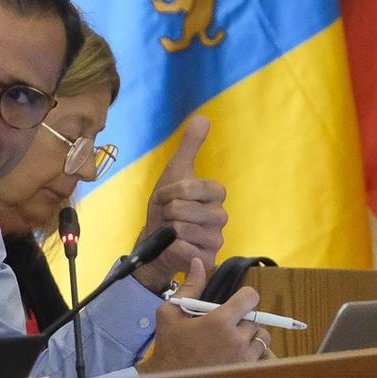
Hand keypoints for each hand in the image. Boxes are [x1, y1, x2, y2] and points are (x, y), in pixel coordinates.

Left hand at [132, 115, 227, 291]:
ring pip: (184, 229)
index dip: (173, 192)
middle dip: (167, 211)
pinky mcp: (208, 260)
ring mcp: (216, 240)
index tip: (166, 197)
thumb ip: (190, 146)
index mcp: (216, 194)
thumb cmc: (166, 208)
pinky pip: (184, 248)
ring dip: (168, 230)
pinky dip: (171, 246)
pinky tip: (173, 247)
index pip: (195, 187)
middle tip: (167, 217)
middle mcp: (221, 216)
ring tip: (170, 232)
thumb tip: (203, 118)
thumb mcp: (175, 173)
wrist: (155, 243)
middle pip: (185, 208)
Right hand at [137, 258, 271, 373]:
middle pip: (255, 319)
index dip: (244, 297)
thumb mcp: (171, 312)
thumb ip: (190, 287)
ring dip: (250, 337)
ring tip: (231, 341)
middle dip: (243, 320)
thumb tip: (198, 262)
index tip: (237, 302)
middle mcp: (236, 339)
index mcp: (220, 321)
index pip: (250, 298)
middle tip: (225, 327)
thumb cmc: (170, 345)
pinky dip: (252, 353)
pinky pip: (260, 356)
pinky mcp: (246, 372)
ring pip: (261, 338)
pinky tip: (235, 356)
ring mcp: (244, 358)